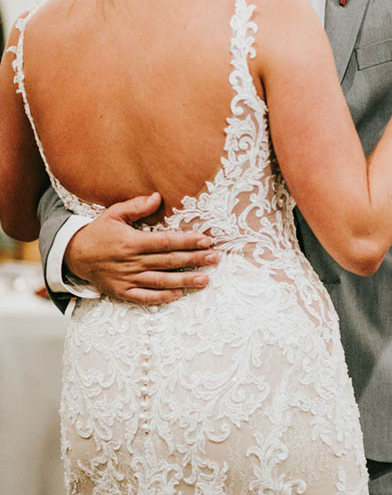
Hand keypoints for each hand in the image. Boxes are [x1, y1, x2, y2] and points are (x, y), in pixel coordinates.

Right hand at [65, 192, 216, 304]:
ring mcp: (128, 279)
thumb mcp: (113, 214)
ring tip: (205, 280)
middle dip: (194, 260)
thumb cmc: (98, 232)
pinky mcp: (122, 292)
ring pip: (161, 281)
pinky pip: (145, 297)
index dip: (187, 241)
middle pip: (169, 261)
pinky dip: (162, 297)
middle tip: (215, 258)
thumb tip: (158, 197)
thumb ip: (136, 206)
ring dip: (184, 281)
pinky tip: (179, 294)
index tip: (206, 240)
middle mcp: (132, 262)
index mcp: (132, 242)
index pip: (166, 242)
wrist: (73, 255)